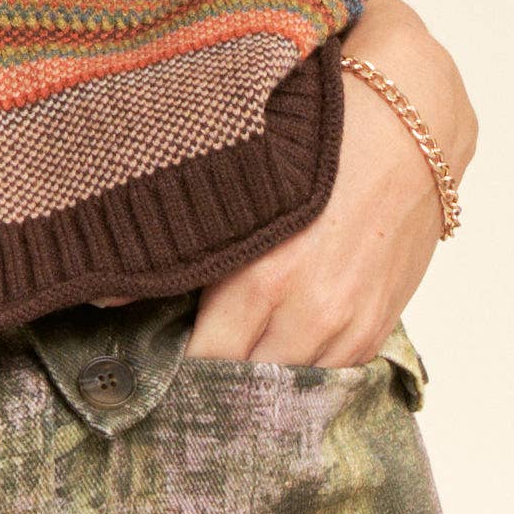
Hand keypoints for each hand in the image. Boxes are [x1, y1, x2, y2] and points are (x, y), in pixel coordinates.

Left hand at [88, 4, 475, 352]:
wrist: (410, 121)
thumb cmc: (316, 136)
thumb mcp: (241, 182)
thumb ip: (181, 245)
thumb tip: (103, 302)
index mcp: (262, 276)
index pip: (203, 364)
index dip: (172, 373)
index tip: (146, 371)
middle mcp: (308, 313)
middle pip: (243, 388)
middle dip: (209, 385)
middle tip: (176, 379)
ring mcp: (349, 328)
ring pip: (285, 392)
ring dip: (255, 384)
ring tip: (223, 372)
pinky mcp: (377, 329)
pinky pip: (325, 380)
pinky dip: (296, 373)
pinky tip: (273, 356)